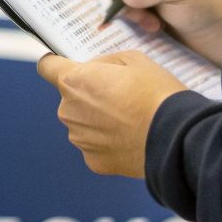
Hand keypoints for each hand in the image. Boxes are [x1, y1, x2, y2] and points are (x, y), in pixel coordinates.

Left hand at [36, 50, 188, 177]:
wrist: (175, 137)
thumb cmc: (156, 93)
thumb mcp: (134, 59)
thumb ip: (105, 62)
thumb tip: (96, 70)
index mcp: (74, 81)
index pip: (46, 66)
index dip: (56, 63)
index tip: (66, 65)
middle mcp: (68, 111)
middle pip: (70, 97)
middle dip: (89, 94)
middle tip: (121, 94)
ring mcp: (79, 139)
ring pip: (83, 122)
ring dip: (99, 119)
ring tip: (131, 118)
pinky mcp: (93, 162)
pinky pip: (95, 145)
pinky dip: (109, 142)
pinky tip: (131, 137)